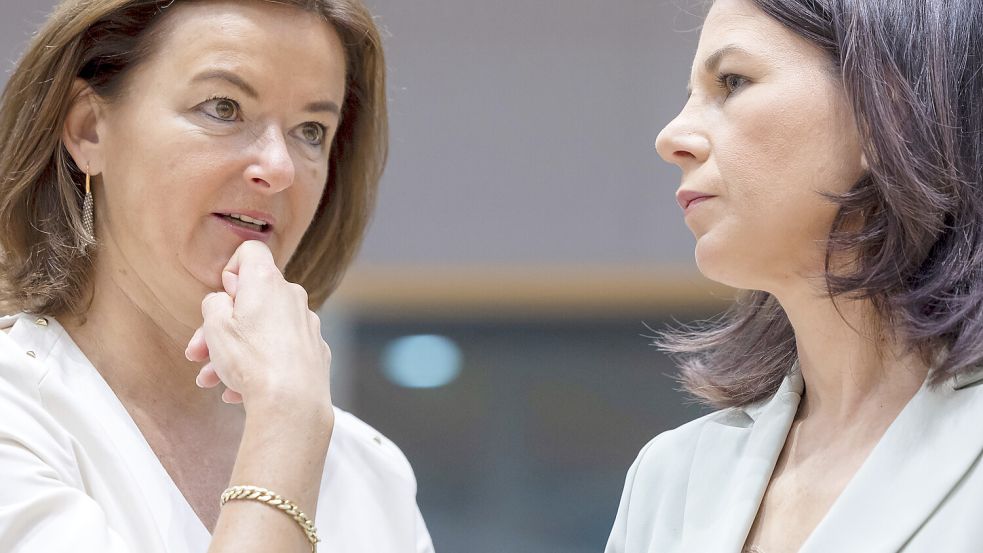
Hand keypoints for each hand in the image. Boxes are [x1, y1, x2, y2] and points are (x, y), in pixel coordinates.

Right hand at [185, 241, 332, 410]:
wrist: (292, 404)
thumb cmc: (251, 362)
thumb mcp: (215, 326)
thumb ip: (214, 303)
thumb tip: (225, 298)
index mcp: (267, 282)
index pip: (250, 252)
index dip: (230, 270)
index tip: (222, 297)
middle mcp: (292, 297)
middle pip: (251, 300)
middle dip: (220, 326)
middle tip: (197, 353)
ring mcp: (306, 325)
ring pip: (262, 331)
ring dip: (233, 352)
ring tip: (210, 379)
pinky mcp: (313, 351)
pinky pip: (279, 351)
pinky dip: (259, 365)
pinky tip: (237, 392)